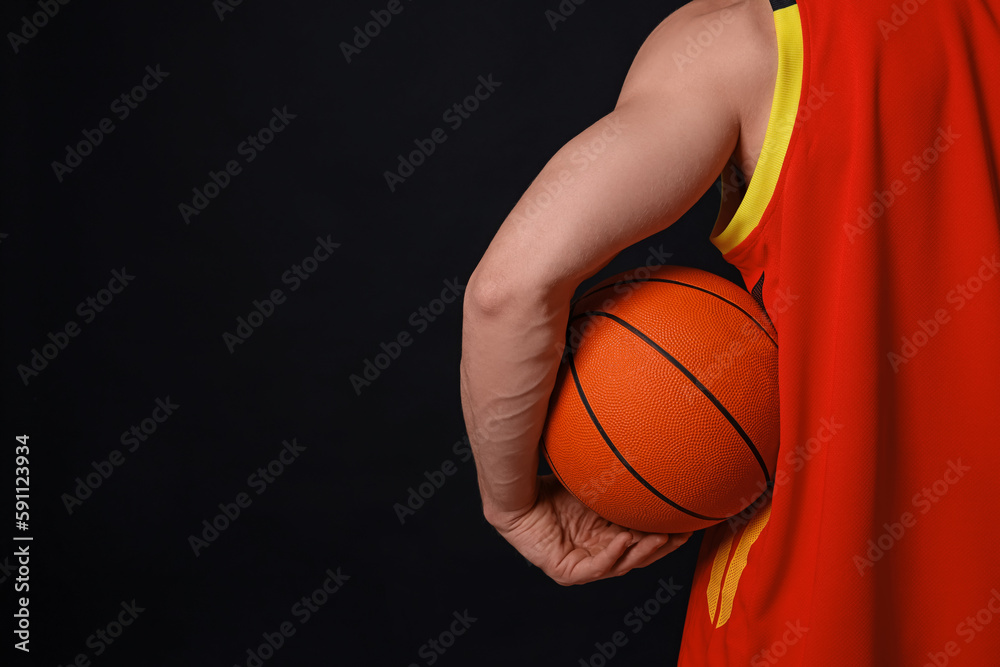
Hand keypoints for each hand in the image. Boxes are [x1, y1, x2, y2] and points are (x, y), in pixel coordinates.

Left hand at [489, 475, 692, 585]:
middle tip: (685, 534)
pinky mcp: (566, 572)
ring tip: (661, 536)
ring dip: (643, 551)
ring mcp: (583, 565)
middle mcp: (599, 552)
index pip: (643, 541)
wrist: (516, 494)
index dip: (667, 535)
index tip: (690, 523)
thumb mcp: (598, 481)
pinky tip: (623, 540)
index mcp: (609, 536)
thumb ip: (622, 473)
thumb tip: (649, 441)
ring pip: (621, 564)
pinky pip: (594, 568)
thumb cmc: (554, 486)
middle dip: (663, 546)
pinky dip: (611, 555)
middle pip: (639, 556)